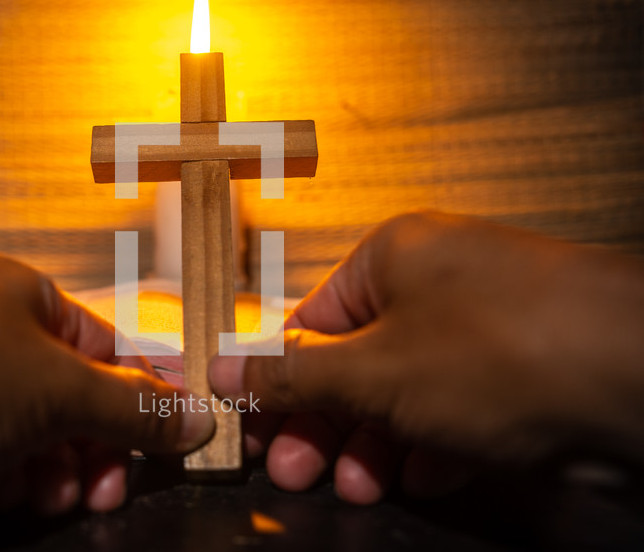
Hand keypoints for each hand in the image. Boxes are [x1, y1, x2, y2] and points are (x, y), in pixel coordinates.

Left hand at [0, 253, 213, 548]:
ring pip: (28, 433)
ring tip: (53, 496)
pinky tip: (1, 496)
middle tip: (105, 487)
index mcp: (22, 296)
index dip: (144, 398)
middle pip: (71, 395)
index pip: (109, 348)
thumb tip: (195, 415)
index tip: (168, 447)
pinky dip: (4, 481)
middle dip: (94, 447)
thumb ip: (130, 408)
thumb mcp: (52, 389)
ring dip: (52, 470)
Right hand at [210, 211, 643, 502]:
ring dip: (377, 442)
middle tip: (298, 470)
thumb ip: (293, 375)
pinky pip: (459, 404)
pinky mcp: (522, 366)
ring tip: (363, 484)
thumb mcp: (374, 373)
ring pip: (407, 389)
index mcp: (391, 259)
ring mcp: (484, 324)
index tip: (256, 429)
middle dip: (326, 424)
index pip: (310, 322)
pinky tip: (430, 471)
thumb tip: (221, 368)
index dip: (279, 381)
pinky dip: (436, 439)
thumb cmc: (502, 351)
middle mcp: (437, 282)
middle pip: (356, 360)